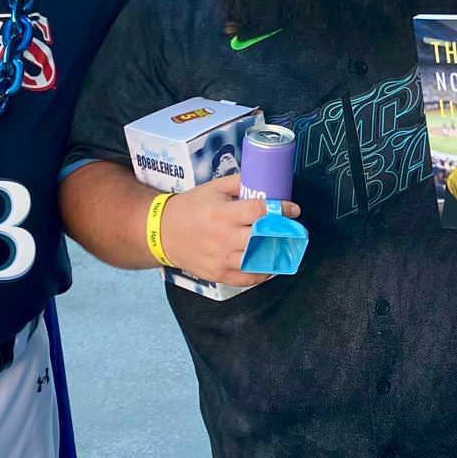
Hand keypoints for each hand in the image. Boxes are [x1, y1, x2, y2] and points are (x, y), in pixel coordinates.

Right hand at [159, 174, 301, 287]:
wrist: (161, 232)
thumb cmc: (189, 208)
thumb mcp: (212, 188)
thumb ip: (239, 182)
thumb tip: (264, 179)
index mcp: (222, 213)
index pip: (258, 211)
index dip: (280, 209)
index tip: (293, 209)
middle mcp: (223, 237)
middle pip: (262, 237)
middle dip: (283, 232)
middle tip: (295, 229)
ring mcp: (221, 258)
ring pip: (258, 259)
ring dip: (276, 253)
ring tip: (287, 247)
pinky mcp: (218, 274)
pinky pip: (247, 278)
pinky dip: (263, 273)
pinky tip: (270, 265)